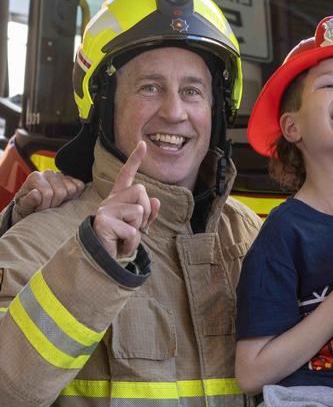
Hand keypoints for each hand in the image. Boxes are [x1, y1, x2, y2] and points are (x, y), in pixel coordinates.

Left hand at [12, 170, 84, 221]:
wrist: (33, 206)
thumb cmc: (27, 207)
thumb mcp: (24, 207)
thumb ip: (28, 201)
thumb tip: (36, 194)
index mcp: (35, 177)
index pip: (47, 193)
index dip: (45, 206)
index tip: (39, 210)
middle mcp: (48, 173)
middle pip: (61, 191)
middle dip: (55, 204)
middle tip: (48, 208)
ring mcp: (61, 175)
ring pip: (72, 188)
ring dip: (65, 200)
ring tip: (55, 203)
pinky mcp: (71, 179)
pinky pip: (80, 186)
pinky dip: (75, 195)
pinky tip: (65, 199)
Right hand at [93, 142, 160, 258]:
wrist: (103, 262)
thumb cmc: (120, 243)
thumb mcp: (138, 227)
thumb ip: (148, 213)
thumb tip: (155, 201)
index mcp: (118, 199)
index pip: (127, 175)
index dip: (135, 159)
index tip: (142, 143)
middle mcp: (110, 200)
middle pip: (141, 191)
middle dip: (145, 212)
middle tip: (132, 228)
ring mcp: (105, 209)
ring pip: (139, 210)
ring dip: (138, 229)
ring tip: (124, 237)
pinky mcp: (103, 222)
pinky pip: (133, 230)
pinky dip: (132, 242)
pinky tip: (119, 245)